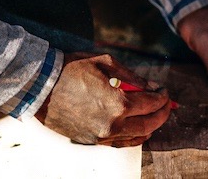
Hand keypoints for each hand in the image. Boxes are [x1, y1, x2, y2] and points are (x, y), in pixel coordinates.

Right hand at [35, 53, 171, 146]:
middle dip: (162, 113)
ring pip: (136, 136)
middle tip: (167, 104)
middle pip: (149, 124)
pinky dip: (134, 137)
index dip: (162, 97)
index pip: (150, 103)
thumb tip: (150, 86)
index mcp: (117, 103)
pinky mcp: (91, 140)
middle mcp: (112, 124)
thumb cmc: (70, 70)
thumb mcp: (105, 63)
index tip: (164, 90)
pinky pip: (120, 143)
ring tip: (156, 116)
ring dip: (151, 126)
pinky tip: (140, 130)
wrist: (40, 86)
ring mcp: (101, 135)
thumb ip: (131, 76)